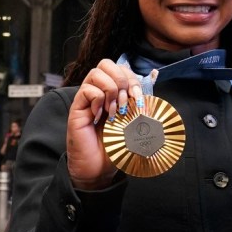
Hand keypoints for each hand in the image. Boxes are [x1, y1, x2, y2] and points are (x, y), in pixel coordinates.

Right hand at [67, 59, 143, 189]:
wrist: (99, 168)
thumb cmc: (116, 148)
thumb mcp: (135, 123)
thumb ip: (142, 105)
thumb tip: (153, 83)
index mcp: (114, 93)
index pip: (122, 69)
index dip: (132, 78)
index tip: (138, 98)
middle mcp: (99, 92)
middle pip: (106, 63)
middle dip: (121, 78)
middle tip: (125, 100)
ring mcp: (87, 99)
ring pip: (96, 73)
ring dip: (111, 89)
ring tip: (114, 110)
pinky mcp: (77, 108)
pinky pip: (87, 90)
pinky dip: (98, 99)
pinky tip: (100, 116)